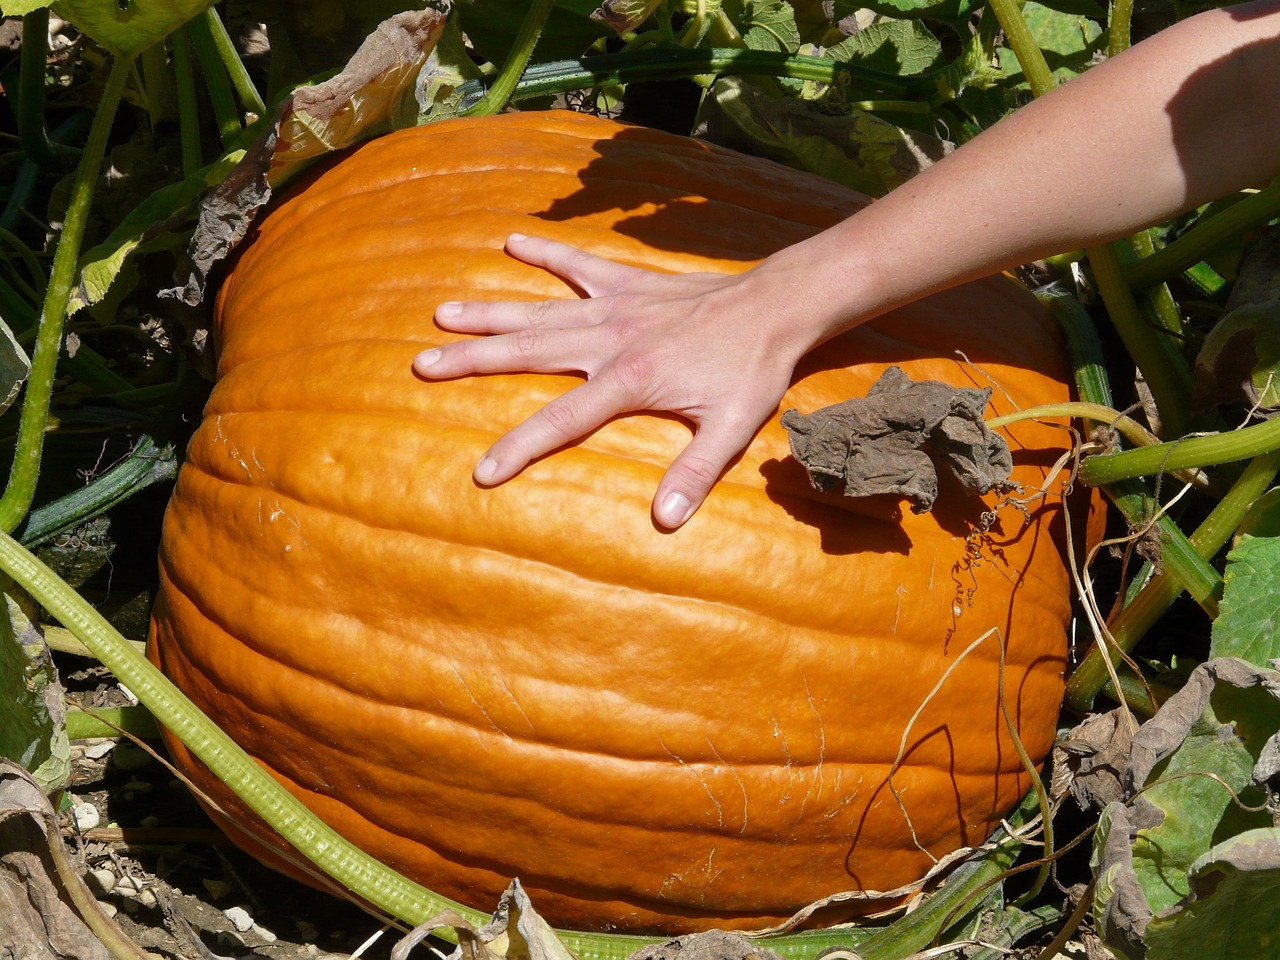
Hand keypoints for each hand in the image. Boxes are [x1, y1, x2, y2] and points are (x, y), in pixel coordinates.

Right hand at [413, 234, 809, 529]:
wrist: (775, 306)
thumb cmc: (752, 371)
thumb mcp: (731, 428)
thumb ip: (696, 472)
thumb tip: (666, 519)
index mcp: (629, 380)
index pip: (561, 420)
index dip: (518, 447)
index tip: (481, 470)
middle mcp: (610, 339)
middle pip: (527, 352)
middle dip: (473, 361)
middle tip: (423, 364)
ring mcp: (615, 306)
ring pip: (539, 309)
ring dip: (489, 312)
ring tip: (441, 314)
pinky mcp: (628, 283)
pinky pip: (579, 266)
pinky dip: (546, 254)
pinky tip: (511, 242)